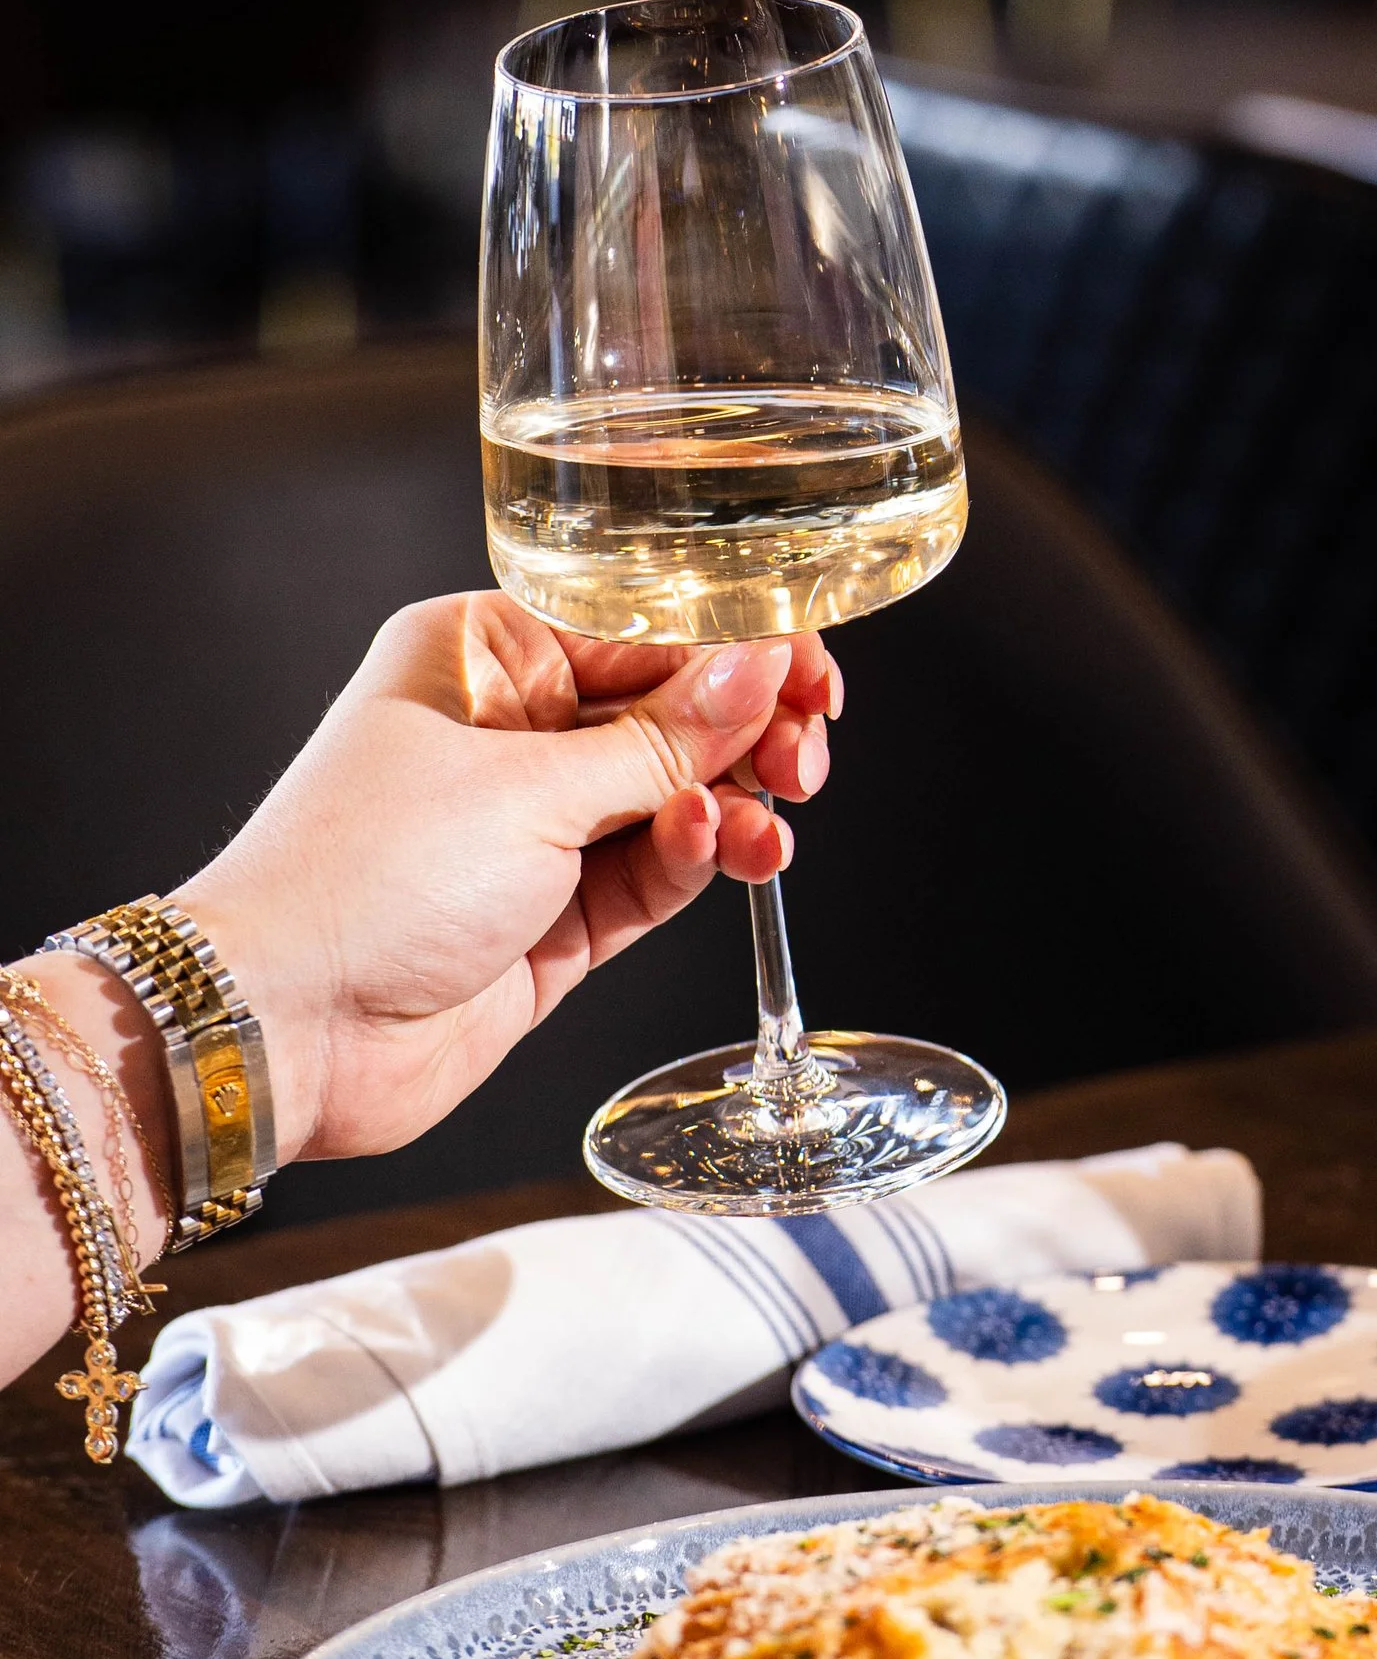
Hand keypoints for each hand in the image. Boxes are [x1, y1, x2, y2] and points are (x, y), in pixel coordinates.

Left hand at [176, 593, 839, 1166]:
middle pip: (669, 713)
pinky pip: (652, 875)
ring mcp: (532, 830)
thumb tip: (761, 666)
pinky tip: (724, 848)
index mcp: (484, 656)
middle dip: (747, 731)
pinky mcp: (553, 920)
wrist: (285, 1027)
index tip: (809, 669)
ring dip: (733, 804)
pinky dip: (698, 860)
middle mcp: (511, 734)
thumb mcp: (532, 785)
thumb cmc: (363, 876)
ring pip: (674, 798)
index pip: (641, 630)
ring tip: (771, 817)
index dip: (735, 647)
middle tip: (805, 749)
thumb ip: (663, 738)